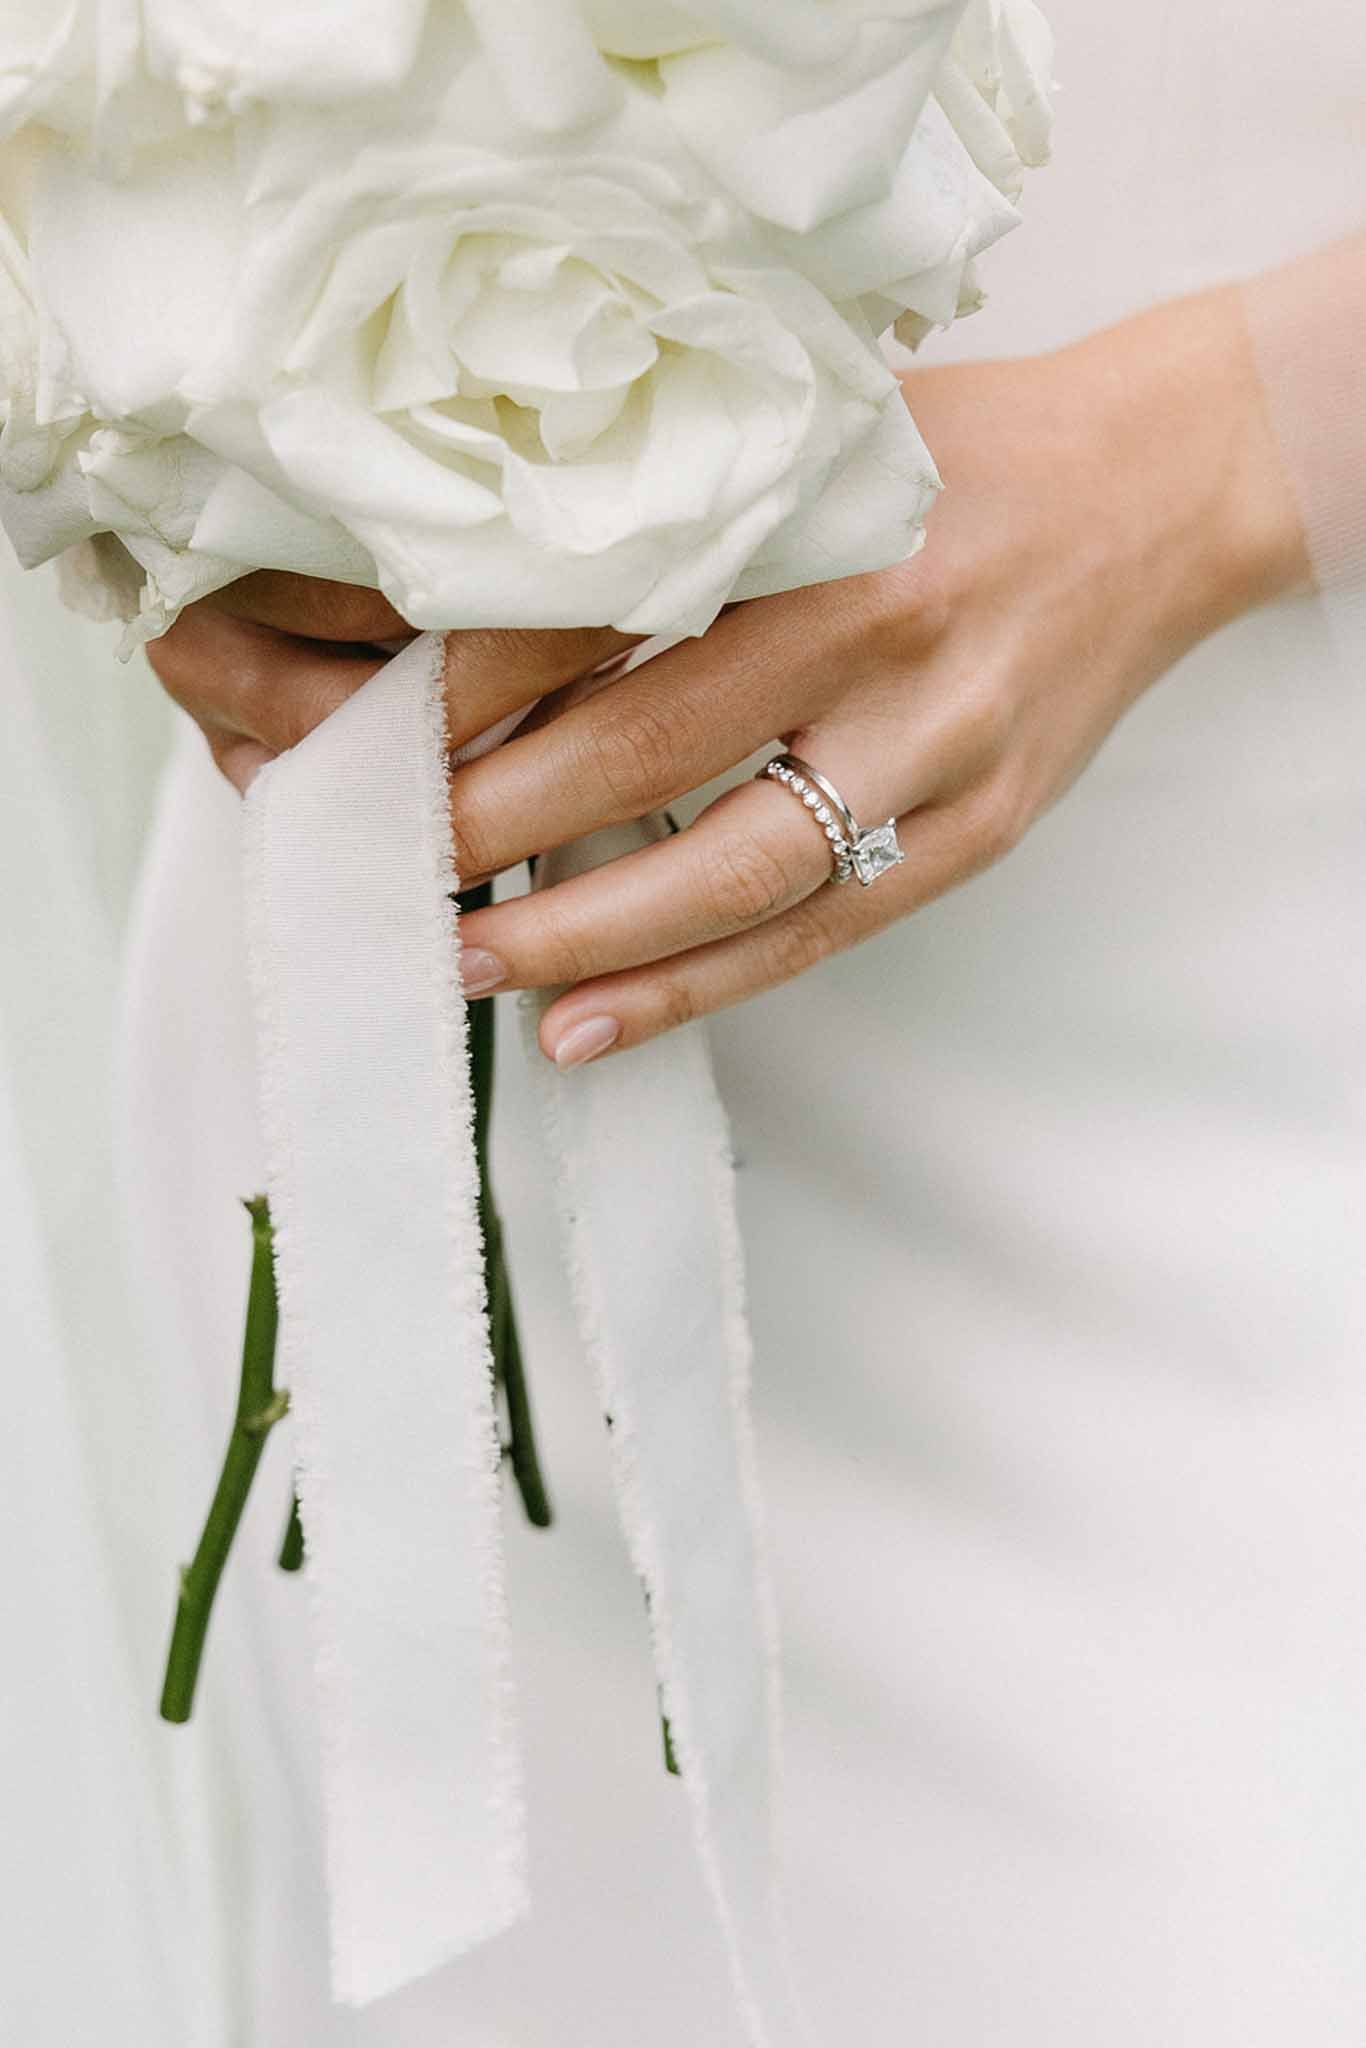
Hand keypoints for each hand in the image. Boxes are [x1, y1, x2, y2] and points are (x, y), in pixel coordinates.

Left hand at [147, 283, 1304, 1068]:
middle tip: (383, 861)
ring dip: (585, 933)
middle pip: (653, 744)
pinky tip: (590, 1026)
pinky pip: (823, 930)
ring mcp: (942, 742)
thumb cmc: (961, 451)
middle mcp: (882, 625)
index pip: (606, 602)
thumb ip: (675, 503)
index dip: (472, 681)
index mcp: (819, 503)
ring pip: (738, 867)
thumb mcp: (815, 430)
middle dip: (495, 819)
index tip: (364, 731)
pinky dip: (697, 989)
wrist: (1164, 488)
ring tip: (464, 963)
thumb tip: (479, 606)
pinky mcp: (981, 828)